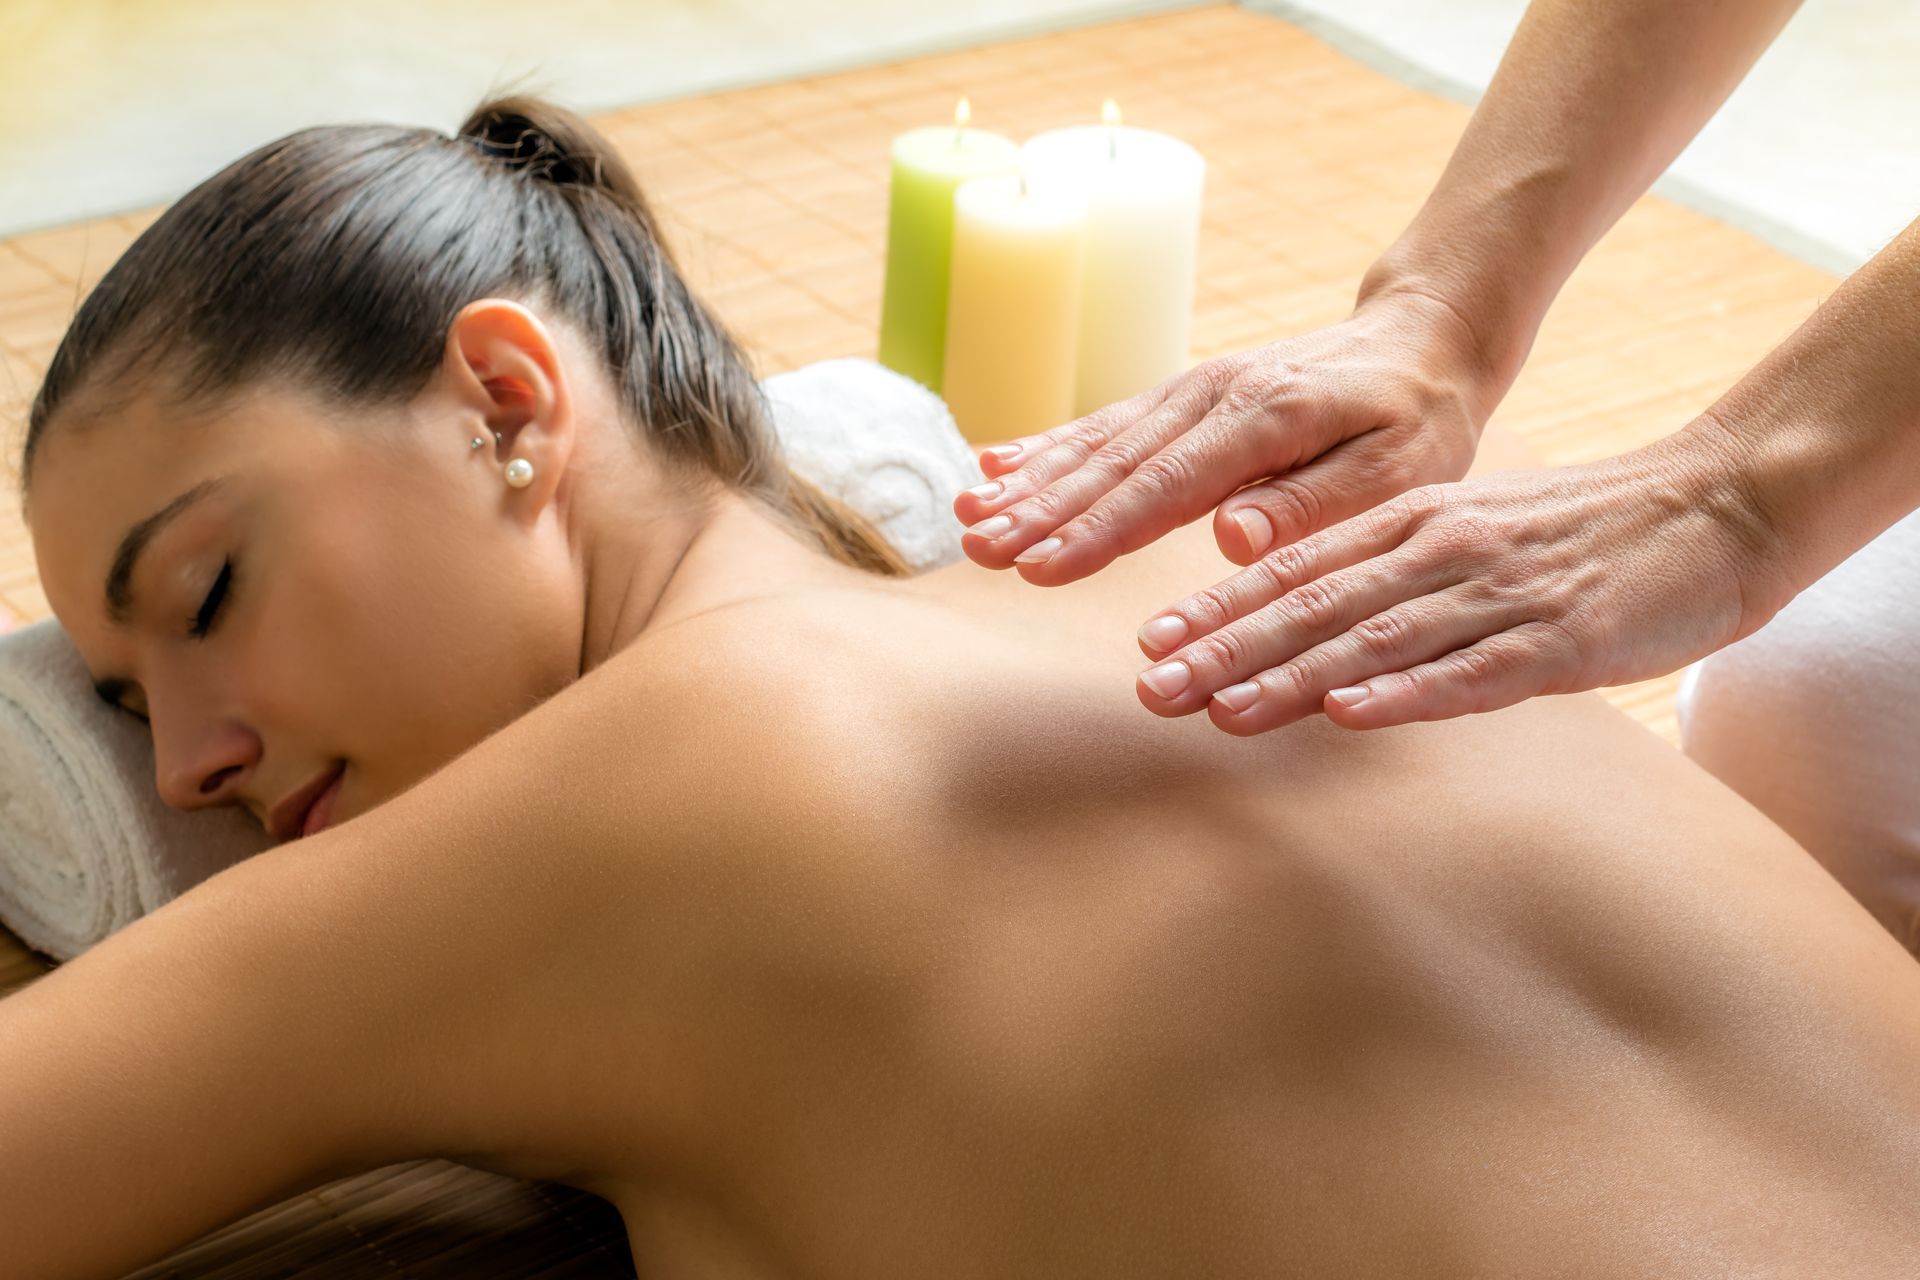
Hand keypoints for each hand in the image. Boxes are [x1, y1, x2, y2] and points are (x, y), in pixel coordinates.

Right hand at [954, 290, 1497, 580]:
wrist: (1424, 337)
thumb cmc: (1420, 417)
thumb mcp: (1399, 470)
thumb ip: (1313, 503)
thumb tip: (1228, 535)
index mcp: (1264, 419)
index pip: (1166, 486)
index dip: (1098, 530)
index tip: (1041, 566)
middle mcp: (1213, 396)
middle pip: (1112, 463)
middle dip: (1039, 511)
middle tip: (977, 550)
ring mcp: (1190, 391)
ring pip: (1096, 443)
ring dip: (1029, 484)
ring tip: (968, 519)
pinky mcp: (1182, 397)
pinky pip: (1105, 425)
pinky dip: (1047, 448)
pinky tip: (996, 467)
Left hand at [1128, 422, 1786, 733]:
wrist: (1715, 506)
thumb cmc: (1580, 533)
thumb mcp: (1467, 533)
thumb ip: (1389, 570)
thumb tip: (1305, 617)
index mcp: (1414, 522)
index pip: (1296, 568)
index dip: (1219, 609)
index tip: (1150, 644)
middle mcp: (1441, 550)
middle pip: (1315, 605)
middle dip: (1226, 650)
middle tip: (1150, 689)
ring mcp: (1499, 594)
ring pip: (1374, 638)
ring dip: (1291, 677)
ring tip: (1219, 710)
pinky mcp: (1560, 639)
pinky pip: (1471, 670)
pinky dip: (1405, 692)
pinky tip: (1349, 713)